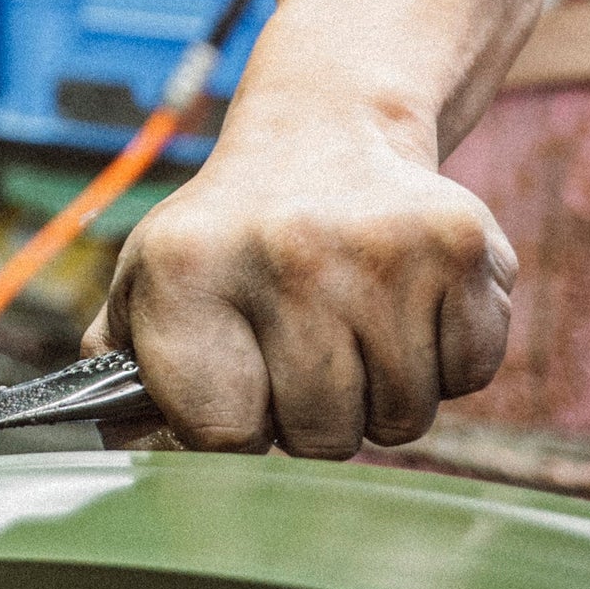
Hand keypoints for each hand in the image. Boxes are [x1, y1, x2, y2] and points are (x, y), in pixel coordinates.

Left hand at [87, 108, 511, 457]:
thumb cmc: (226, 238)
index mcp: (187, 267)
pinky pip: (468, 376)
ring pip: (401, 416)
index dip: (234, 433)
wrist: (319, 136)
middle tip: (300, 355)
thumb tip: (128, 452)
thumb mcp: (146, 286)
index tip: (237, 399)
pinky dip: (444, 363)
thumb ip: (122, 378)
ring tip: (348, 328)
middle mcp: (285, 251)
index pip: (220, 434)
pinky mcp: (460, 247)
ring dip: (379, 396)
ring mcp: (381, 249)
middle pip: (320, 435)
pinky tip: (403, 306)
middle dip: (311, 419)